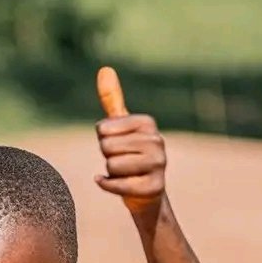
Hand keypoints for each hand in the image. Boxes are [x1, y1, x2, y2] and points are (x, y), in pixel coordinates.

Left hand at [95, 66, 165, 215]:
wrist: (146, 194)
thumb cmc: (129, 156)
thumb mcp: (121, 128)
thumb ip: (112, 100)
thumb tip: (104, 69)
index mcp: (147, 123)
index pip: (102, 129)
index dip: (103, 140)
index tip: (117, 145)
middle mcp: (157, 141)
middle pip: (107, 147)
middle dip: (107, 157)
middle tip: (121, 162)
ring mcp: (159, 165)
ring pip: (112, 166)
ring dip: (111, 173)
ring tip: (125, 173)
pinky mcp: (154, 187)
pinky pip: (117, 185)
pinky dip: (107, 186)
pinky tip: (112, 183)